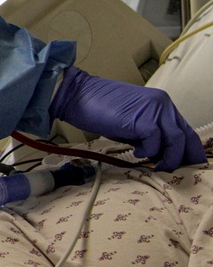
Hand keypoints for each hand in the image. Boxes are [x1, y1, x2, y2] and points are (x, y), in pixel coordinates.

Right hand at [49, 66, 205, 170]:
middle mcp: (163, 104)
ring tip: (154, 164)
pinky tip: (136, 151)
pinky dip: (149, 152)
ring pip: (177, 141)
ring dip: (168, 158)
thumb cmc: (99, 109)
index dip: (189, 151)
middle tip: (170, 171)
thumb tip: (162, 156)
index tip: (185, 166)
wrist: (77, 95)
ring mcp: (154, 110)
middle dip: (182, 158)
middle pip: (187, 137)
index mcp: (161, 103)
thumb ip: (149, 135)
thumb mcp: (131, 123)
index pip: (186, 130)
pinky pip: (156, 142)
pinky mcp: (142, 119)